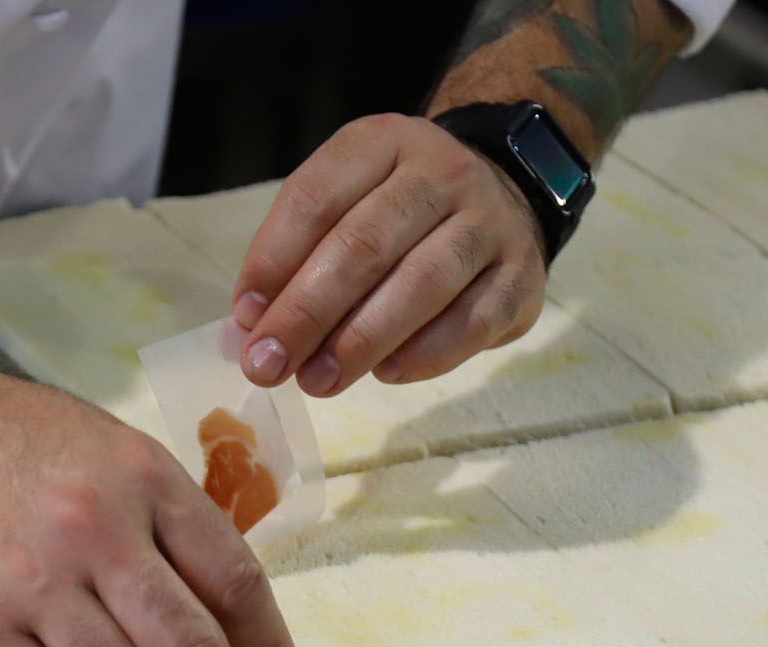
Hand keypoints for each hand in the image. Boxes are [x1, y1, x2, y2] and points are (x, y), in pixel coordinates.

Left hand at [233, 114, 546, 395]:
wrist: (507, 194)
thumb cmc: (401, 213)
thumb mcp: (346, 204)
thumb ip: (295, 259)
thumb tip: (245, 330)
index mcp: (382, 143)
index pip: (316, 198)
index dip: (272, 261)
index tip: (245, 319)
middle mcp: (441, 172)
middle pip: (364, 244)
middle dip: (307, 313)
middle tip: (269, 365)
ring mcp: (489, 221)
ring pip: (421, 283)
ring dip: (360, 341)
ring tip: (317, 382)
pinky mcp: (522, 275)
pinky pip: (471, 322)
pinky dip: (423, 355)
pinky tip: (385, 374)